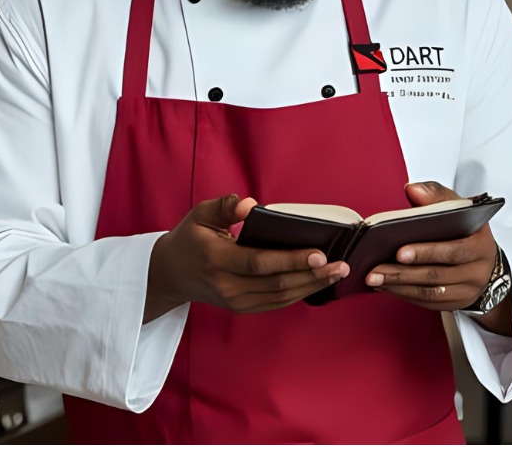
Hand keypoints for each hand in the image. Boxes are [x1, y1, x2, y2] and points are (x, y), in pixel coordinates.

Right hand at [144, 194, 349, 321]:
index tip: (318, 252)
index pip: (259, 262)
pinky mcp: (242, 307)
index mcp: (216, 260)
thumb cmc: (189, 239)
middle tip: (341, 265)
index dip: (291, 259)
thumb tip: (250, 204)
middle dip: (312, 275)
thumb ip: (224, 207)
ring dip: (312, 285)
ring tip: (337, 273)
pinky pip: (276, 303)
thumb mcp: (199, 214)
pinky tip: (317, 282)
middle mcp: (227, 286)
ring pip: (281, 296)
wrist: (170, 274)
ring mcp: (235, 301)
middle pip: (277, 284)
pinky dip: (299, 293)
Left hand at [365, 181, 500, 312]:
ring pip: (430, 292)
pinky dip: (404, 294)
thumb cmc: (467, 230)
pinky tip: (385, 285)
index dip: (426, 252)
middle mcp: (477, 271)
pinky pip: (428, 301)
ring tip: (374, 278)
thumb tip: (412, 189)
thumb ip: (436, 196)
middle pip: (436, 274)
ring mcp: (467, 291)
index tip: (399, 251)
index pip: (453, 250)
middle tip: (375, 270)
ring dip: (399, 285)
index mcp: (480, 245)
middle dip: (402, 272)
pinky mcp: (456, 303)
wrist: (486, 260)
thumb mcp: (459, 208)